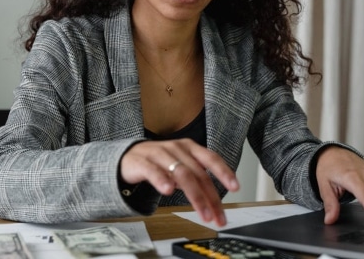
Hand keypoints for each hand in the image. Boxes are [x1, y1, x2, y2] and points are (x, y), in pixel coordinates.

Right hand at [119, 138, 239, 226]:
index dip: (224, 172)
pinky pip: (153, 171)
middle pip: (198, 173)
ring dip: (195, 196)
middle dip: (210, 197)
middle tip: (216, 216)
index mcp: (189, 148)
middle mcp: (176, 149)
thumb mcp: (181, 167)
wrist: (128, 157)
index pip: (211, 158)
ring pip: (181, 174)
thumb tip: (215, 199)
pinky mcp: (142, 162)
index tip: (236, 187)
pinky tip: (168, 191)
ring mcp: (159, 154)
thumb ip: (197, 178)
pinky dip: (162, 180)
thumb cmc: (158, 162)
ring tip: (202, 212)